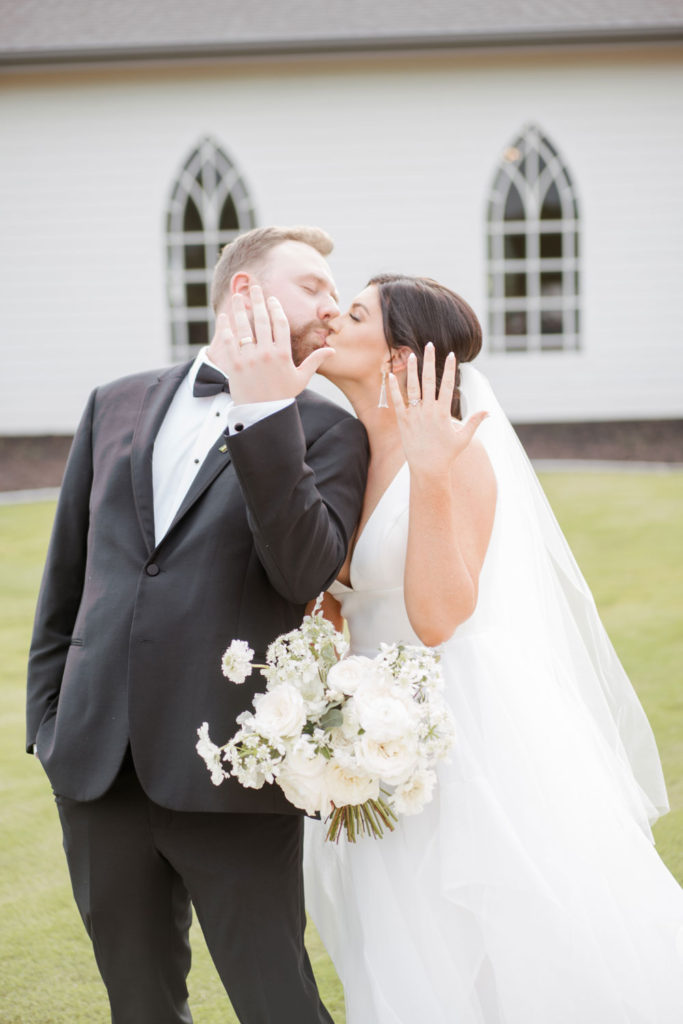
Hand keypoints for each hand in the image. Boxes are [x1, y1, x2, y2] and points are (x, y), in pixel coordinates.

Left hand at [207, 286, 333, 403]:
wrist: (262, 414)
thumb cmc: (282, 395)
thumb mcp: (301, 378)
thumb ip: (315, 361)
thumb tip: (332, 349)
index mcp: (283, 354)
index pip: (280, 324)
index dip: (275, 308)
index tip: (271, 299)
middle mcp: (266, 354)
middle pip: (262, 320)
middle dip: (258, 301)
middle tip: (254, 287)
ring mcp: (249, 359)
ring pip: (243, 328)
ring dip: (239, 309)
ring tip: (237, 296)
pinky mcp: (234, 365)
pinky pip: (228, 342)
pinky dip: (225, 328)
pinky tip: (224, 317)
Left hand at [388, 344, 487, 478]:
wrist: (428, 469)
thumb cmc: (447, 454)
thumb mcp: (464, 438)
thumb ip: (474, 421)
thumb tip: (488, 412)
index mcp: (444, 413)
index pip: (448, 385)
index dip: (449, 369)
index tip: (451, 354)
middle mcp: (429, 411)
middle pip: (430, 381)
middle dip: (430, 361)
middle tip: (429, 344)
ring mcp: (415, 415)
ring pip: (413, 388)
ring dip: (411, 370)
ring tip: (410, 355)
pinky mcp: (403, 421)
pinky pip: (397, 402)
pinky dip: (393, 389)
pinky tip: (389, 375)